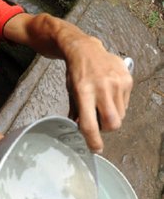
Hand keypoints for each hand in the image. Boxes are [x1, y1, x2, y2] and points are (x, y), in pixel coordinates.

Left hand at [66, 37, 132, 152]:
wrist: (86, 49)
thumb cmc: (77, 73)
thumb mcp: (71, 93)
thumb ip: (77, 112)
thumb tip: (82, 131)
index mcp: (83, 92)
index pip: (90, 124)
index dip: (93, 141)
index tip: (96, 149)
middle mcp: (102, 87)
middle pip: (112, 123)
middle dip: (106, 129)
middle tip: (98, 122)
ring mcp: (117, 83)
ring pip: (120, 116)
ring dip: (111, 116)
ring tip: (102, 104)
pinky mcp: (127, 79)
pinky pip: (126, 104)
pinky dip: (118, 105)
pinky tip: (109, 94)